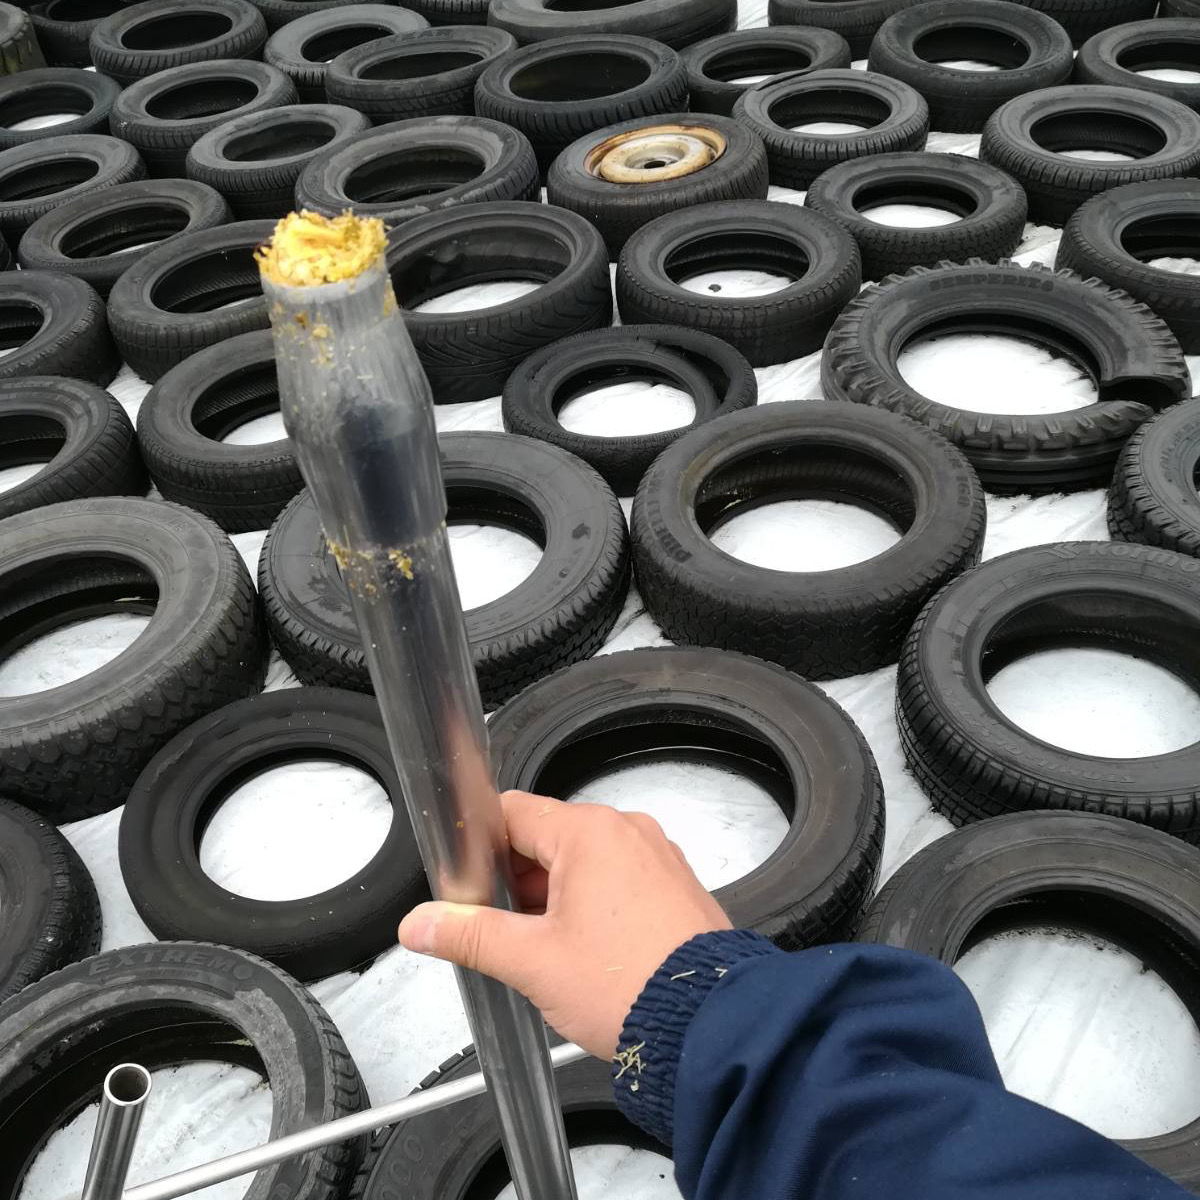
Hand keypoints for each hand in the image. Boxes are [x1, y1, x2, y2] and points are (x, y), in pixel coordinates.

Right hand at [397, 790, 731, 1058]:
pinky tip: (585, 952)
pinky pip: (619, 880)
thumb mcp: (532, 962)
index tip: (465, 880)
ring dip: (554, 897)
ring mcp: (657, 857)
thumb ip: (470, 934)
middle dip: (517, 881)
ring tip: (545, 951)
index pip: (512, 811)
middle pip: (547, 837)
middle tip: (501, 930)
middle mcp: (628, 832)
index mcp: (590, 832)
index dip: (480, 846)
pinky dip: (593, 905)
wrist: (709, 1026)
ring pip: (583, 862)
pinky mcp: (675, 886)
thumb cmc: (631, 986)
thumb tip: (422, 922)